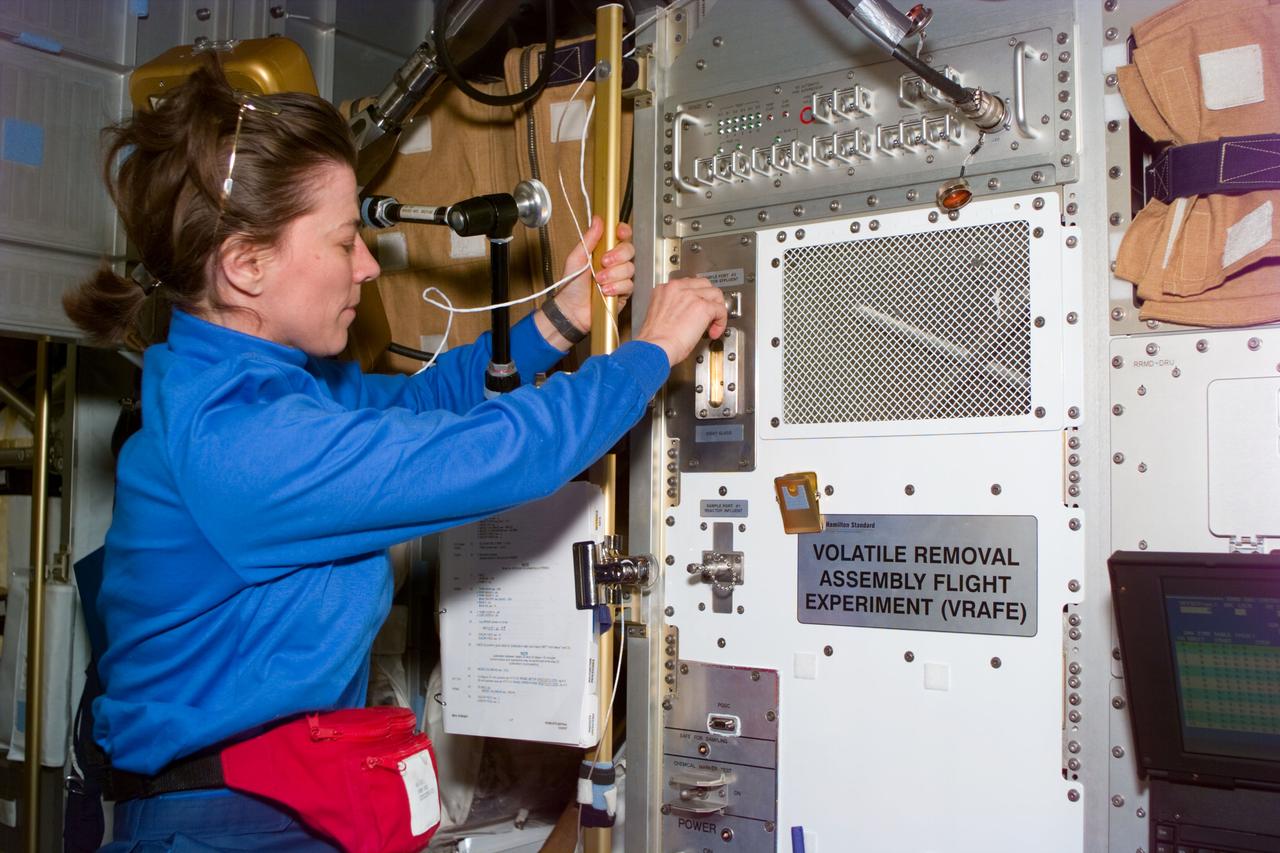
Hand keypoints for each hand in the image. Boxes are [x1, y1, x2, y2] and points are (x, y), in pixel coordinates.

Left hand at [553, 216, 634, 332]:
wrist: (571, 310)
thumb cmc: (571, 285)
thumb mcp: (576, 258)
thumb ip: (589, 239)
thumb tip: (597, 220)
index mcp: (603, 251)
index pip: (621, 236)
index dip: (623, 232)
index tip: (619, 232)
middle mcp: (614, 263)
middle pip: (629, 250)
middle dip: (617, 256)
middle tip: (604, 262)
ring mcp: (620, 277)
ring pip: (630, 268)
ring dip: (613, 275)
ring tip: (599, 281)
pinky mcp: (623, 292)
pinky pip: (628, 285)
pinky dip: (616, 287)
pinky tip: (605, 291)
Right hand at [635, 277, 728, 365]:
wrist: (656, 347)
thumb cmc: (655, 340)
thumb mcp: (660, 315)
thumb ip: (673, 308)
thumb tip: (687, 313)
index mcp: (665, 290)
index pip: (688, 285)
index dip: (696, 297)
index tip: (697, 308)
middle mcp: (677, 288)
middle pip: (704, 284)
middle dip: (709, 299)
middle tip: (710, 314)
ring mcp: (691, 295)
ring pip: (715, 294)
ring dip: (717, 309)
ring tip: (713, 324)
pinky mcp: (702, 306)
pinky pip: (720, 309)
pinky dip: (721, 322)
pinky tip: (714, 331)